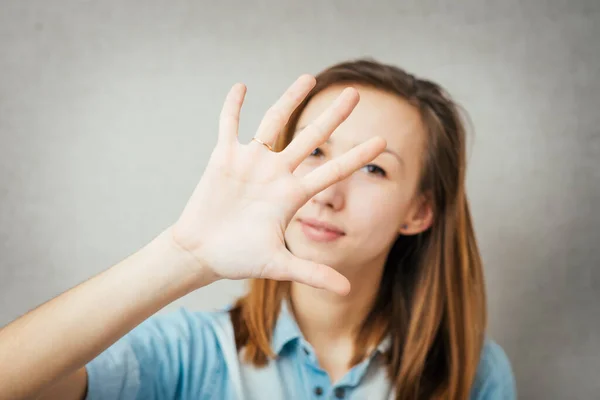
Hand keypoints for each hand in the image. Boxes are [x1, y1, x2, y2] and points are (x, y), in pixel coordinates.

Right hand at [171, 75, 385, 294]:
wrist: (202, 252)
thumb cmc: (239, 258)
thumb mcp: (278, 265)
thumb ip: (313, 275)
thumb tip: (348, 291)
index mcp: (292, 194)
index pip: (332, 171)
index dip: (356, 157)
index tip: (383, 142)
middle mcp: (276, 173)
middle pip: (310, 137)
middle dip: (333, 116)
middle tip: (356, 94)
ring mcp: (251, 162)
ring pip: (274, 122)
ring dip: (290, 100)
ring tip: (309, 77)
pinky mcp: (224, 157)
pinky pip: (229, 124)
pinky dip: (233, 106)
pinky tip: (242, 86)